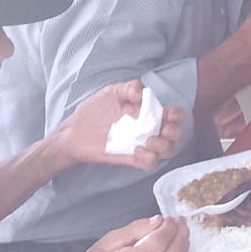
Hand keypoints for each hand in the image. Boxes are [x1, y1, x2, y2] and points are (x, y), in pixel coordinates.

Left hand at [54, 79, 184, 170]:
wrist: (73, 132)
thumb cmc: (93, 110)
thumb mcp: (111, 92)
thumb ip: (130, 88)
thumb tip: (143, 95)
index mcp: (147, 112)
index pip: (173, 115)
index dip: (176, 115)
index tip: (167, 114)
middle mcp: (147, 129)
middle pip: (175, 134)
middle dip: (174, 132)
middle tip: (161, 129)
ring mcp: (140, 144)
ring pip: (167, 150)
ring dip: (163, 146)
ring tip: (147, 141)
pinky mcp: (131, 158)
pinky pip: (150, 164)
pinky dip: (149, 158)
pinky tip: (137, 151)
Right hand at [60, 215, 188, 251]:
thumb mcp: (108, 241)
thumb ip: (134, 229)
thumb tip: (156, 221)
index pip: (156, 244)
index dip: (167, 228)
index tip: (169, 219)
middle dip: (180, 234)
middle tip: (179, 222)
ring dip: (182, 245)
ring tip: (180, 231)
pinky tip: (176, 247)